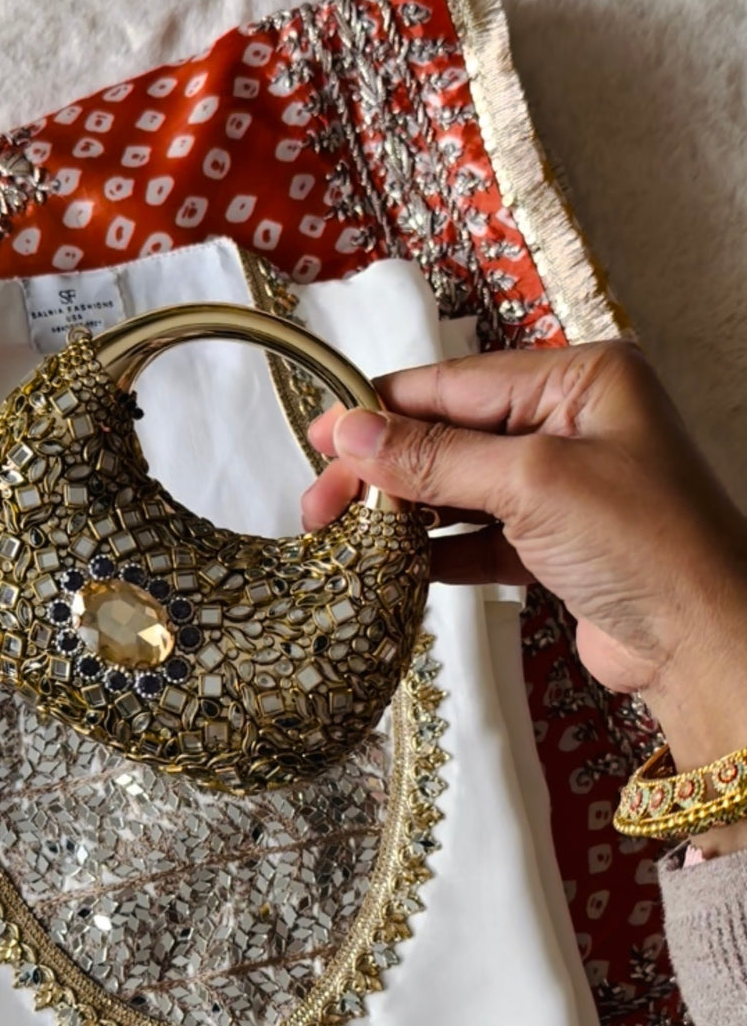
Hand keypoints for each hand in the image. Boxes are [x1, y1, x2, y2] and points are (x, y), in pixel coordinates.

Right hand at [304, 340, 746, 843]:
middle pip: (452, 435)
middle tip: (318, 502)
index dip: (382, 409)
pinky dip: (435, 551)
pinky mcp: (559, 548)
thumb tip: (351, 433)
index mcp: (583, 379)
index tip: (320, 432)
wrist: (707, 646)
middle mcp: (575, 424)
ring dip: (402, 511)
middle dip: (384, 468)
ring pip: (461, 488)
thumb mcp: (532, 482)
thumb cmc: (646, 545)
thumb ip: (435, 457)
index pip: (458, 384)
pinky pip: (479, 538)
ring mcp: (567, 487)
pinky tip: (390, 564)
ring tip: (338, 533)